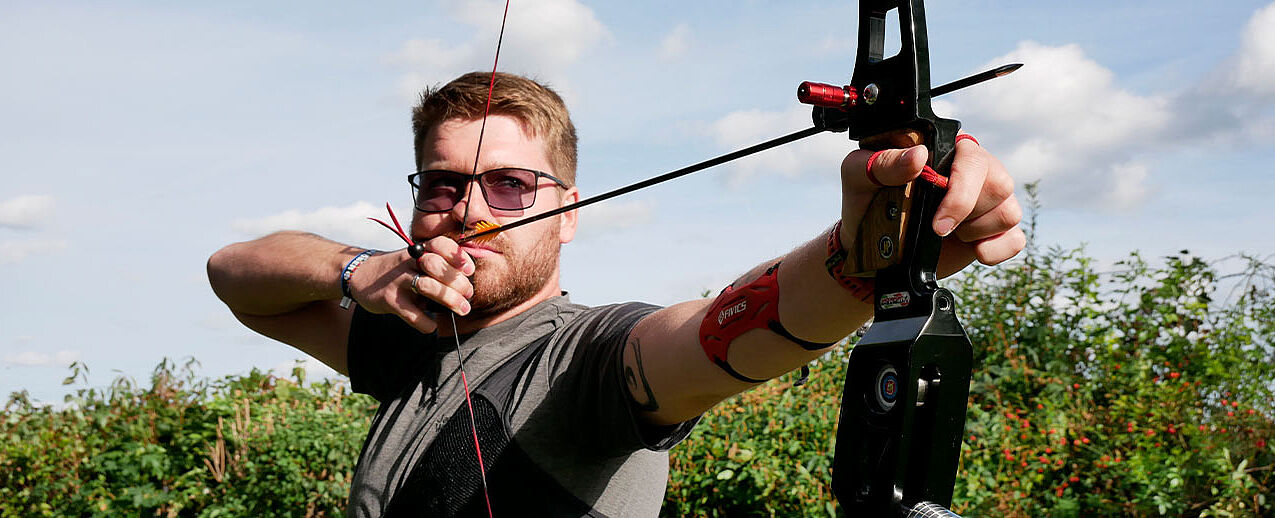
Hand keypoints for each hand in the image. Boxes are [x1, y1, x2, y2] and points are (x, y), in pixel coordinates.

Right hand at [348, 237, 475, 332]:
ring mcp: (398, 280)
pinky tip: (432, 325)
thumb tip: (468, 283)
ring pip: (428, 287)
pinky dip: (426, 323)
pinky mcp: (389, 300)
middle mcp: (408, 261)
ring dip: (450, 300)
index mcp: (418, 250)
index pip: (440, 244)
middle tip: (468, 296)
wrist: (360, 276)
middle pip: (438, 267)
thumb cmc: (399, 271)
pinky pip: (412, 314)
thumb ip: (438, 266)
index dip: (458, 256)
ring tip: (462, 310)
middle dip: (459, 283)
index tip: (469, 271)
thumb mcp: (415, 261)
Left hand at [839, 137, 1024, 277]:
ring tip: (945, 234)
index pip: (973, 158)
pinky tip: (971, 250)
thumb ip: (884, 162)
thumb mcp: (859, 175)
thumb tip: (918, 155)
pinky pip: (1015, 238)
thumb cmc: (866, 202)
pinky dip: (995, 249)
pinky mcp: (993, 230)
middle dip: (967, 213)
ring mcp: (987, 201)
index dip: (961, 190)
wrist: (871, 250)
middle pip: (1000, 184)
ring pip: (1009, 211)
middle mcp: (973, 170)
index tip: (936, 221)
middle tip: (936, 229)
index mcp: (945, 149)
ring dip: (975, 231)